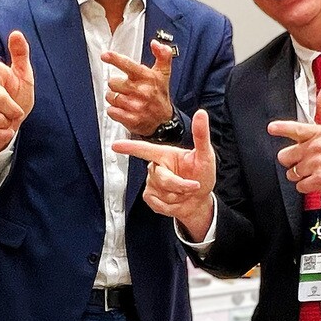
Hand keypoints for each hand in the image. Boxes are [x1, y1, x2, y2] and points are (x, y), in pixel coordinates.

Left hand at [102, 39, 173, 135]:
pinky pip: (111, 111)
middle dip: (116, 85)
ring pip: (110, 97)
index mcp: (147, 77)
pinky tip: (123, 110)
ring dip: (115, 98)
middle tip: (126, 88)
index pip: (128, 65)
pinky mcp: (130, 119)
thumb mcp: (163, 73)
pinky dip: (114, 111)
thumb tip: (155, 43)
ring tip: (126, 100)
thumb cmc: (160, 95)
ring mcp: (135, 106)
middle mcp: (141, 91)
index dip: (115, 59)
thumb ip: (162, 55)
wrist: (164, 121)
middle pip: (112, 82)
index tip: (105, 55)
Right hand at [112, 109, 215, 239]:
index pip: (145, 149)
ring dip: (179, 196)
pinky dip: (172, 206)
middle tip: (194, 186)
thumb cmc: (202, 175)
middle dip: (181, 185)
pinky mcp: (150, 197)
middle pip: (163, 178)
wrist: (200, 201)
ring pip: (162, 192)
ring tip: (185, 193)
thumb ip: (201, 134)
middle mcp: (156, 166)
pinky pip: (158, 203)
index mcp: (166, 154)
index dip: (129, 147)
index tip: (115, 145)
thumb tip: (201, 113)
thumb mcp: (206, 154)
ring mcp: (151, 182)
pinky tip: (176, 201)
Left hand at [268, 84, 320, 193]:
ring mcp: (315, 164)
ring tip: (311, 170)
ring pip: (291, 172)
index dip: (281, 128)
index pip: (295, 129)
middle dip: (291, 160)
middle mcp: (314, 148)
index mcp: (318, 134)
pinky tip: (314, 180)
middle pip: (285, 156)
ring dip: (299, 174)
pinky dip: (305, 186)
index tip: (272, 128)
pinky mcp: (318, 180)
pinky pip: (300, 185)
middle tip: (301, 160)